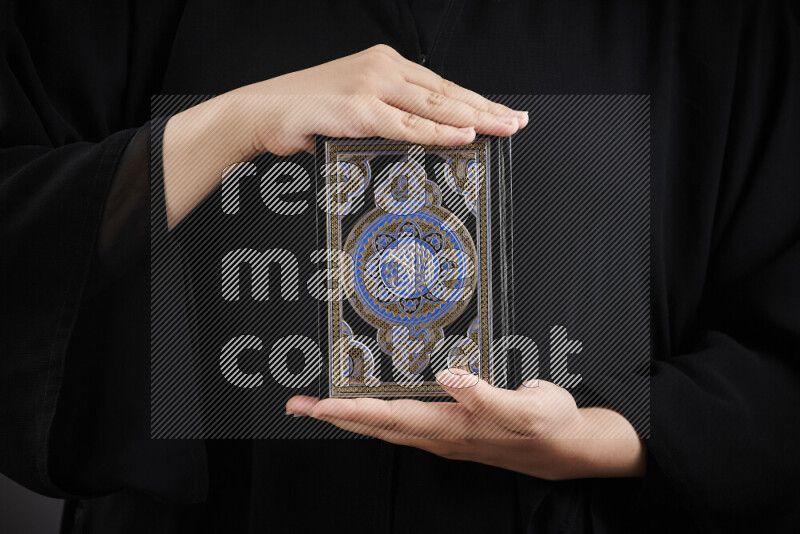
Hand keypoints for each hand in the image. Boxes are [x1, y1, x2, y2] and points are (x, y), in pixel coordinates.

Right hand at [163, 44, 527, 227]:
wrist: (259, 113)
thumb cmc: (303, 113)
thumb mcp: (352, 109)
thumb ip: (386, 119)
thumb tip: (418, 139)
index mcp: (383, 65)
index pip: (439, 86)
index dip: (474, 101)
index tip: (501, 113)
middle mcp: (381, 68)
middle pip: (446, 92)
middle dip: (486, 109)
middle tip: (517, 121)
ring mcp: (370, 85)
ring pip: (434, 105)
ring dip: (475, 118)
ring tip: (504, 128)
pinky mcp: (358, 108)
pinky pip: (406, 124)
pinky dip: (438, 131)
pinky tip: (463, 134)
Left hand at [286, 369, 645, 480]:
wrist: (566, 448)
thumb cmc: (545, 426)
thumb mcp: (524, 406)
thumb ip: (484, 392)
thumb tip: (449, 376)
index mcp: (449, 427)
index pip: (388, 418)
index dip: (348, 411)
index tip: (315, 406)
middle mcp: (439, 434)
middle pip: (375, 426)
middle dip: (334, 416)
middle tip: (297, 405)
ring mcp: (443, 435)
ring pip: (385, 427)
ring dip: (349, 417)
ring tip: (319, 407)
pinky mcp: (451, 429)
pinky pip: (402, 423)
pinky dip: (376, 415)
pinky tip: (370, 408)